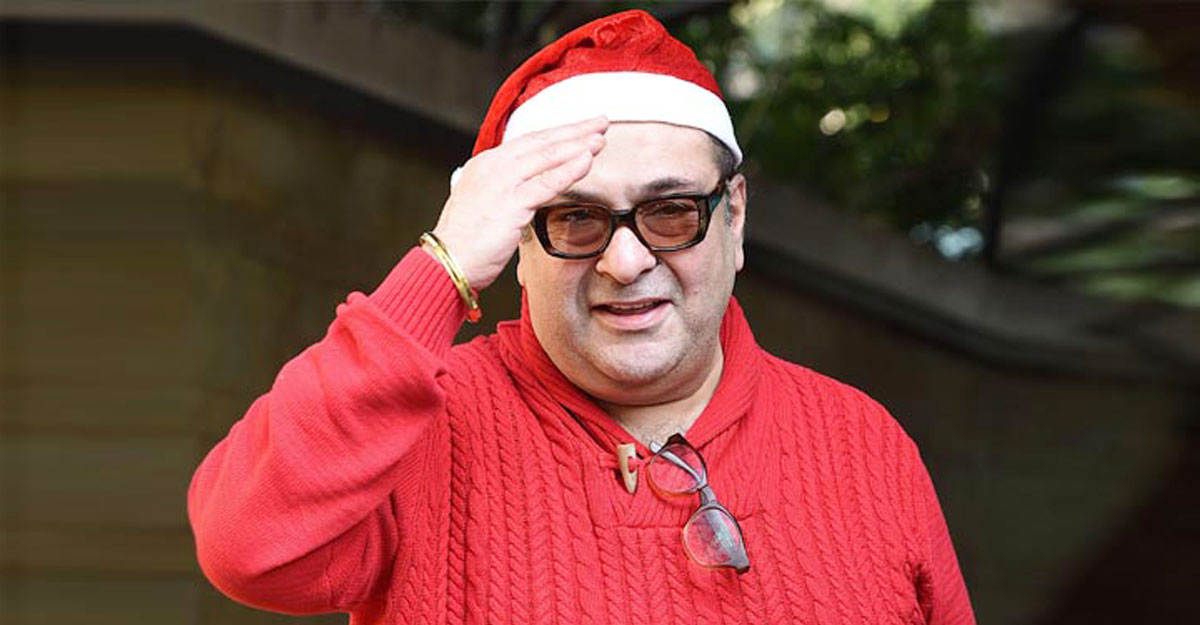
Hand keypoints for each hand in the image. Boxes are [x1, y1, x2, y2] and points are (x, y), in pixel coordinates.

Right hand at [431, 116, 608, 289]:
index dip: (557, 134)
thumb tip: (529, 193)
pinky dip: (569, 170)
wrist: (446, 263)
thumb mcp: (484, 207)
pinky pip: (546, 182)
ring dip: (577, 145)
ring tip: (600, 137)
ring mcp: (501, 183)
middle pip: (540, 141)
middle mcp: (493, 167)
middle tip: (600, 122)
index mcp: (485, 164)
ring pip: (546, 157)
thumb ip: (506, 193)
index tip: (580, 128)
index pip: (528, 142)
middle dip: (573, 130)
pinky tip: (588, 160)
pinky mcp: (511, 204)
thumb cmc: (465, 243)